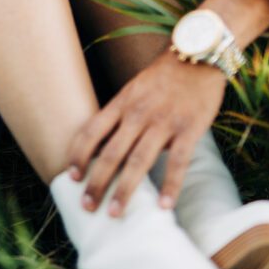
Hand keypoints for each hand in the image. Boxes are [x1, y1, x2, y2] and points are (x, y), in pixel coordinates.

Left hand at [67, 49, 225, 215]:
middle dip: (97, 182)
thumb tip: (104, 145)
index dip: (79, 155)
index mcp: (122, 102)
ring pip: (138, 162)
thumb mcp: (134, 89)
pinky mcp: (189, 129)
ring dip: (125, 191)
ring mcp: (164, 122)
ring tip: (115, 213)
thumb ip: (121, 114)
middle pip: (111, 153)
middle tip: (87, 207)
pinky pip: (178, 163)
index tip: (71, 177)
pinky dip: (171, 187)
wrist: (197, 55)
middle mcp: (138, 113)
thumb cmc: (164, 76)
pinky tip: (163, 206)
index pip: (92, 131)